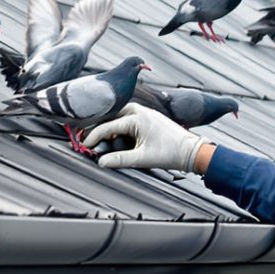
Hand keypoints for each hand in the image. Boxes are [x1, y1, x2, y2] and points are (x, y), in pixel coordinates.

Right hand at [86, 104, 206, 174]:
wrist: (190, 150)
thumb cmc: (170, 153)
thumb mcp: (143, 158)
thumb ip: (120, 159)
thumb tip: (101, 162)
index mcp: (137, 118)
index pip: (107, 126)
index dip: (93, 137)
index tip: (84, 145)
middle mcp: (139, 111)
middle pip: (110, 115)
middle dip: (97, 126)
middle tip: (86, 138)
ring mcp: (144, 112)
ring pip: (118, 115)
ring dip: (108, 124)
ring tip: (98, 137)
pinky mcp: (148, 116)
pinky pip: (127, 117)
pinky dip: (118, 124)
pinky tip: (114, 134)